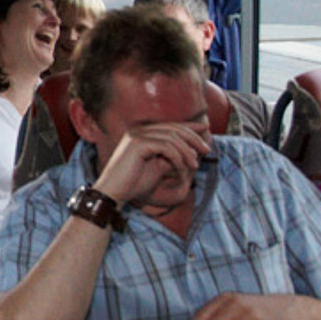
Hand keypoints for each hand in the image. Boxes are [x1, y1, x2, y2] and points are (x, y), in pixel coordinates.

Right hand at [90, 122, 209, 204]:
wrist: (114, 194)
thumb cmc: (134, 184)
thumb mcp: (158, 167)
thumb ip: (172, 156)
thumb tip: (192, 149)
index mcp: (142, 134)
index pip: (171, 126)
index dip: (190, 127)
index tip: (206, 131)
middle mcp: (138, 131)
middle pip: (174, 128)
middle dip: (193, 138)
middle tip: (206, 150)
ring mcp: (137, 135)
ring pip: (172, 137)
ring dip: (187, 151)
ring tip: (195, 165)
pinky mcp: (138, 143)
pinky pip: (167, 146)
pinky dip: (178, 158)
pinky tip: (182, 169)